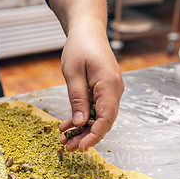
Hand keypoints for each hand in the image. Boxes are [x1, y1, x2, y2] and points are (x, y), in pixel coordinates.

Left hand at [59, 23, 124, 151]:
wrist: (87, 31)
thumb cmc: (80, 46)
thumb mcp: (73, 73)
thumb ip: (77, 99)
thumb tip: (81, 123)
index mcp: (109, 84)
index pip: (107, 117)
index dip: (95, 135)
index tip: (82, 147)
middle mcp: (114, 89)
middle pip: (104, 121)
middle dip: (86, 136)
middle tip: (68, 147)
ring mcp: (110, 91)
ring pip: (99, 117)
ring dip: (83, 129)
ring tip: (65, 139)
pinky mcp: (104, 91)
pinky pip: (95, 109)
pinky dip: (83, 118)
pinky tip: (68, 126)